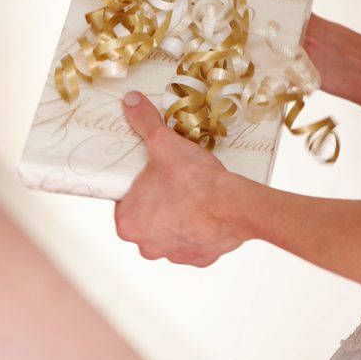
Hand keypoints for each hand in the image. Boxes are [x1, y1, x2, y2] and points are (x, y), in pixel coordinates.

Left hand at [114, 91, 248, 266]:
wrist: (236, 206)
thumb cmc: (195, 180)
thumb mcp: (163, 142)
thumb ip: (143, 121)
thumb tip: (130, 101)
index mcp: (128, 222)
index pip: (124, 200)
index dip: (137, 184)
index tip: (151, 173)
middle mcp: (146, 245)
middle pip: (146, 215)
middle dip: (158, 198)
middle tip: (173, 178)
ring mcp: (173, 254)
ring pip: (169, 229)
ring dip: (178, 214)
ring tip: (192, 192)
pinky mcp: (198, 258)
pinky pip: (193, 239)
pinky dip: (199, 226)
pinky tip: (207, 209)